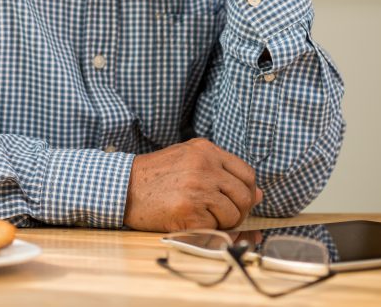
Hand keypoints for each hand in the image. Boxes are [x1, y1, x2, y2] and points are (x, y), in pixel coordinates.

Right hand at [123, 138, 262, 231]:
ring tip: (199, 216)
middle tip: (219, 215)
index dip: (246, 192)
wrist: (122, 188)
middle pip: (245, 196)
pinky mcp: (190, 210)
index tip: (234, 200)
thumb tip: (259, 194)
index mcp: (205, 150)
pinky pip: (216, 228)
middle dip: (237, 211)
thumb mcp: (186, 161)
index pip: (246, 174)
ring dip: (222, 222)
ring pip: (233, 214)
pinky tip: (188, 221)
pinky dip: (206, 231)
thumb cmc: (153, 177)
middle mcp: (204, 165)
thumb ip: (220, 172)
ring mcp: (198, 187)